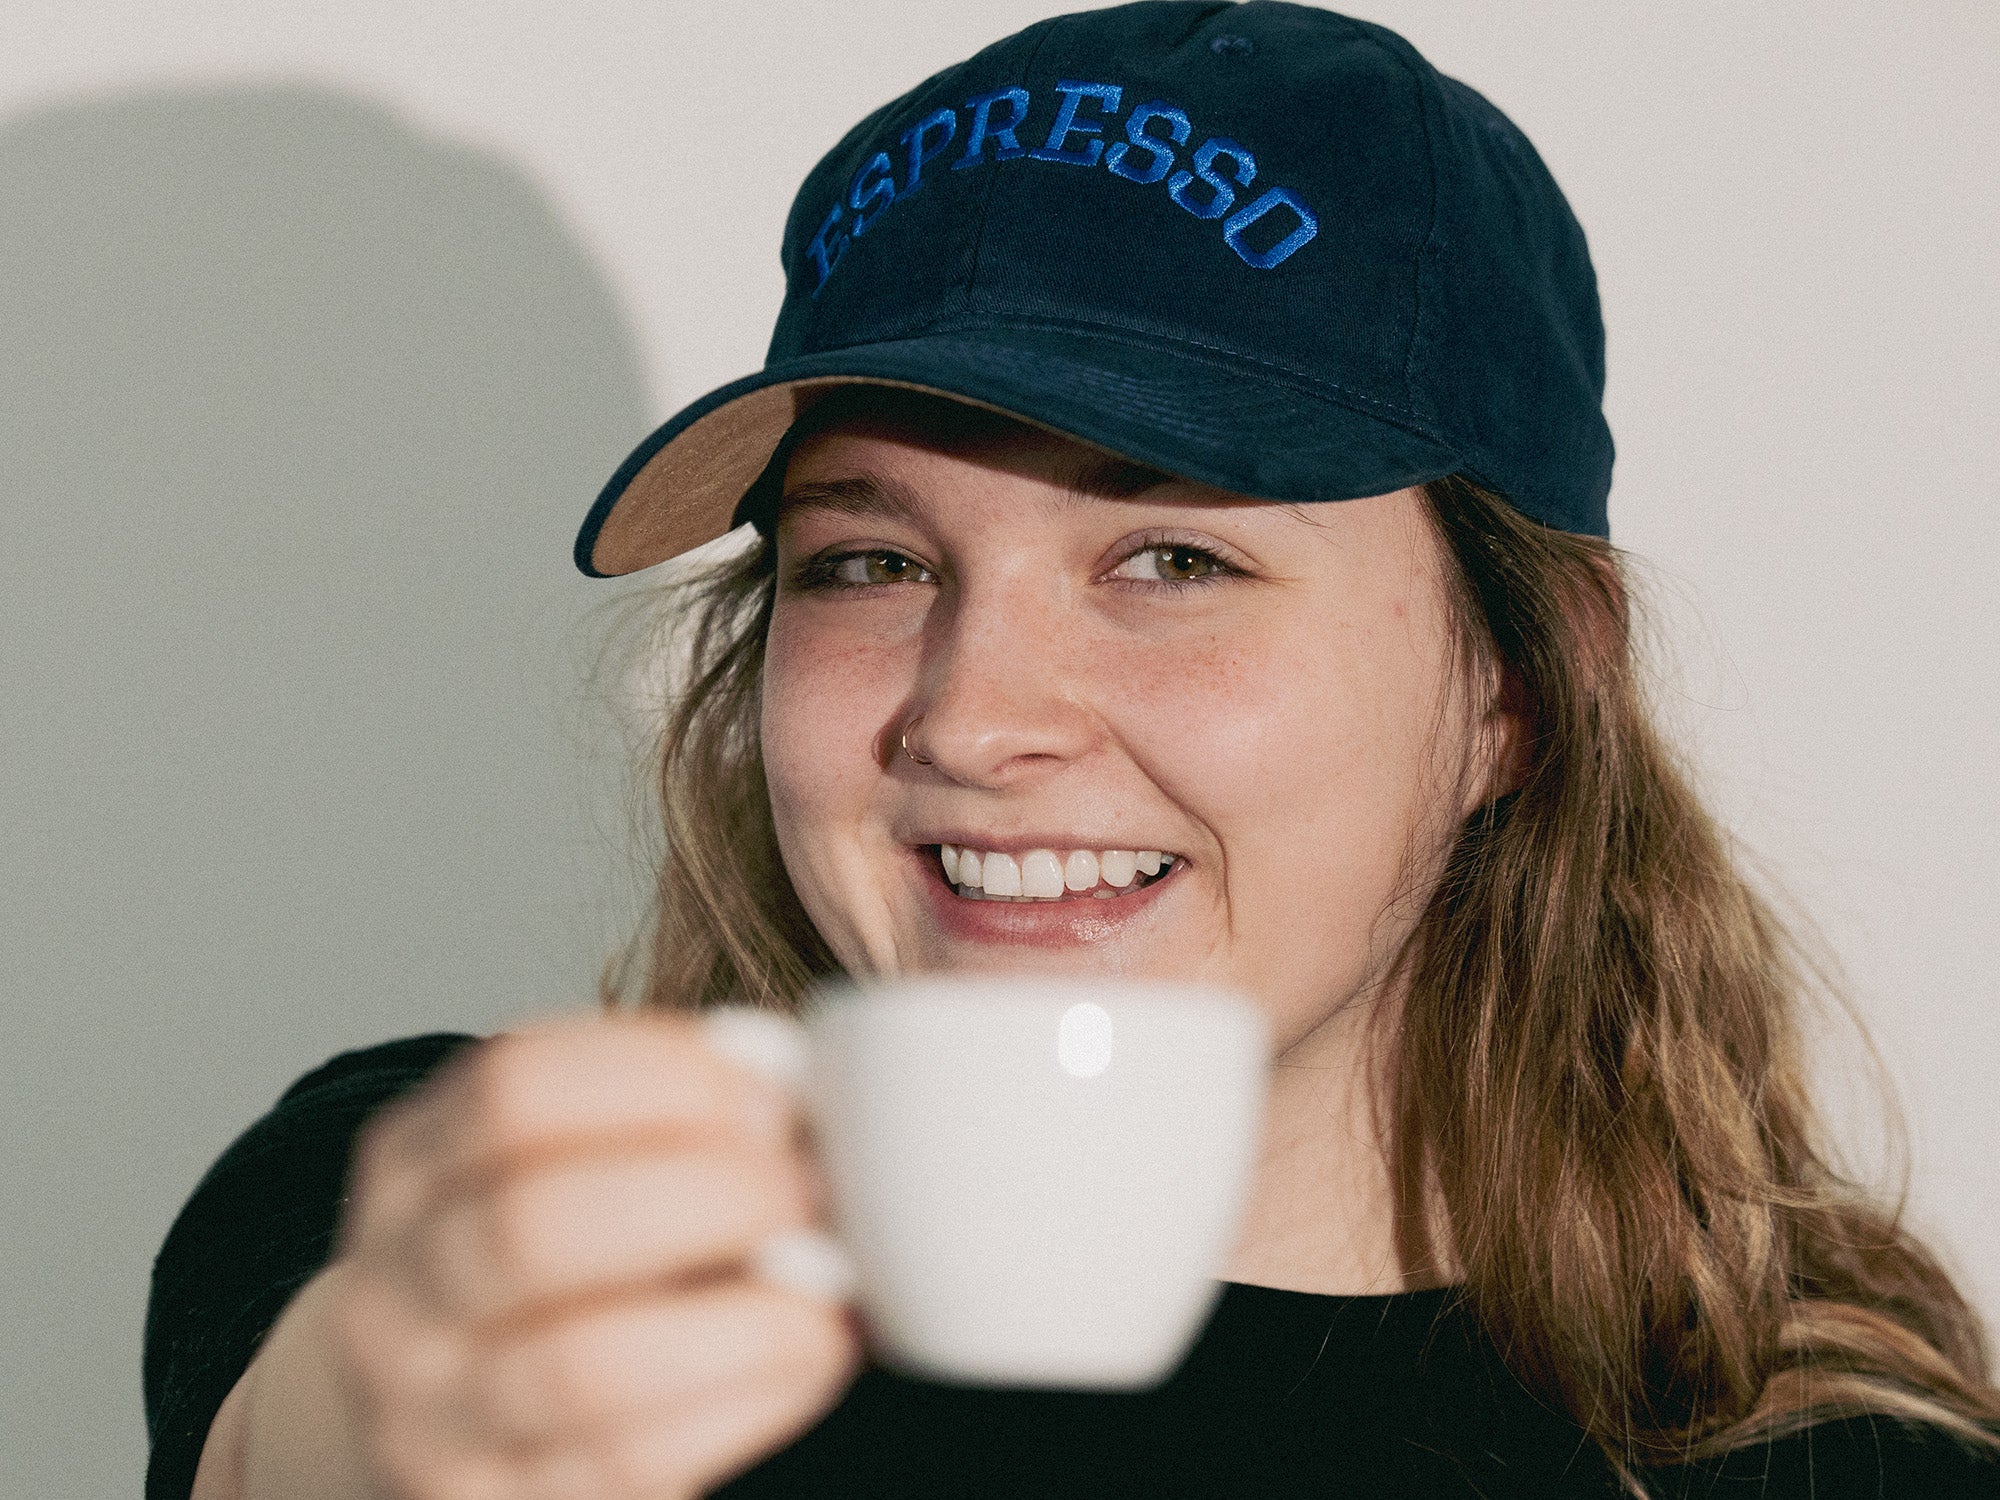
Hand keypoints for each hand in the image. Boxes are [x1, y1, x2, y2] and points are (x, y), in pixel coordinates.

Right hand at [328, 1011, 862, 1499]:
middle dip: (703, 1196)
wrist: (457, 1411)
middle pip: (529, 1228)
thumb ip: (665, 1119)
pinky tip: (809, 1353)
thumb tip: (799, 1095)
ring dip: (740, 1319)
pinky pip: (625, 1462)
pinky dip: (744, 1401)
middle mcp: (392, 1294)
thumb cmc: (558, 1261)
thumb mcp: (571, 1159)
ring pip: (578, 1368)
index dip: (656, 1077)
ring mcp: (428, 1421)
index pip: (510, 1092)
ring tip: (827, 1285)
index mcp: (413, 1168)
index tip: (770, 1089)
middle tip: (809, 1189)